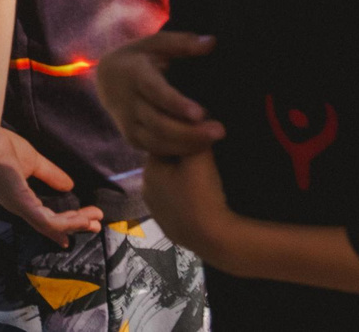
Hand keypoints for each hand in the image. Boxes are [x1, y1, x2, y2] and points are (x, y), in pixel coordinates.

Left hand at [0, 125, 101, 245]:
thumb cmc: (3, 145)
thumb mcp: (33, 162)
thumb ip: (50, 175)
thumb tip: (70, 186)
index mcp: (18, 198)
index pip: (43, 217)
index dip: (62, 226)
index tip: (83, 226)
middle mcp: (18, 207)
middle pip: (51, 225)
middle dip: (76, 226)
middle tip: (97, 225)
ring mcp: (18, 207)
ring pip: (52, 226)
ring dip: (75, 224)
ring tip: (94, 220)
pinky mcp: (21, 204)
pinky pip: (48, 221)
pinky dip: (66, 222)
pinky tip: (81, 218)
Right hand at [98, 33, 225, 156]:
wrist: (106, 80)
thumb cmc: (137, 58)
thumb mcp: (155, 44)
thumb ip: (182, 43)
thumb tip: (211, 43)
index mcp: (134, 74)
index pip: (155, 92)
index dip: (176, 104)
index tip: (200, 113)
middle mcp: (127, 102)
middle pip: (159, 123)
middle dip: (190, 132)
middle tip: (220, 131)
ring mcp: (128, 123)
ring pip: (158, 141)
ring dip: (187, 144)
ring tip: (214, 139)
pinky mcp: (132, 138)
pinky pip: (156, 149)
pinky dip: (178, 150)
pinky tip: (200, 145)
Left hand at [143, 148, 238, 267]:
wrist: (212, 236)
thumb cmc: (202, 192)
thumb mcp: (200, 157)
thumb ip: (195, 137)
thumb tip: (200, 122)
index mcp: (149, 170)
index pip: (162, 149)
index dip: (180, 145)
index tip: (197, 147)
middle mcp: (146, 191)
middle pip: (165, 170)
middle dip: (181, 167)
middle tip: (205, 169)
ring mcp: (156, 213)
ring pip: (170, 191)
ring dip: (183, 187)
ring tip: (206, 188)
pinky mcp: (168, 230)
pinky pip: (177, 211)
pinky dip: (187, 207)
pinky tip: (202, 206)